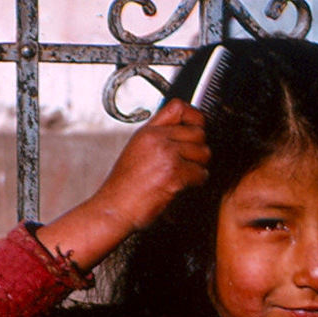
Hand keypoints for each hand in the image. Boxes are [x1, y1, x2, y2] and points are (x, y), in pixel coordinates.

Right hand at [92, 97, 209, 231]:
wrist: (114, 209)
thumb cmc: (123, 189)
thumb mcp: (135, 153)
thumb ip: (156, 141)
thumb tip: (180, 137)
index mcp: (146, 132)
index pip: (178, 107)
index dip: (193, 116)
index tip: (197, 126)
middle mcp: (156, 140)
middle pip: (198, 132)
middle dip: (200, 149)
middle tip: (193, 161)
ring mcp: (166, 155)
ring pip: (203, 153)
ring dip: (200, 166)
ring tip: (187, 175)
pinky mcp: (174, 173)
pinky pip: (200, 173)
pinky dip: (197, 182)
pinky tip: (184, 186)